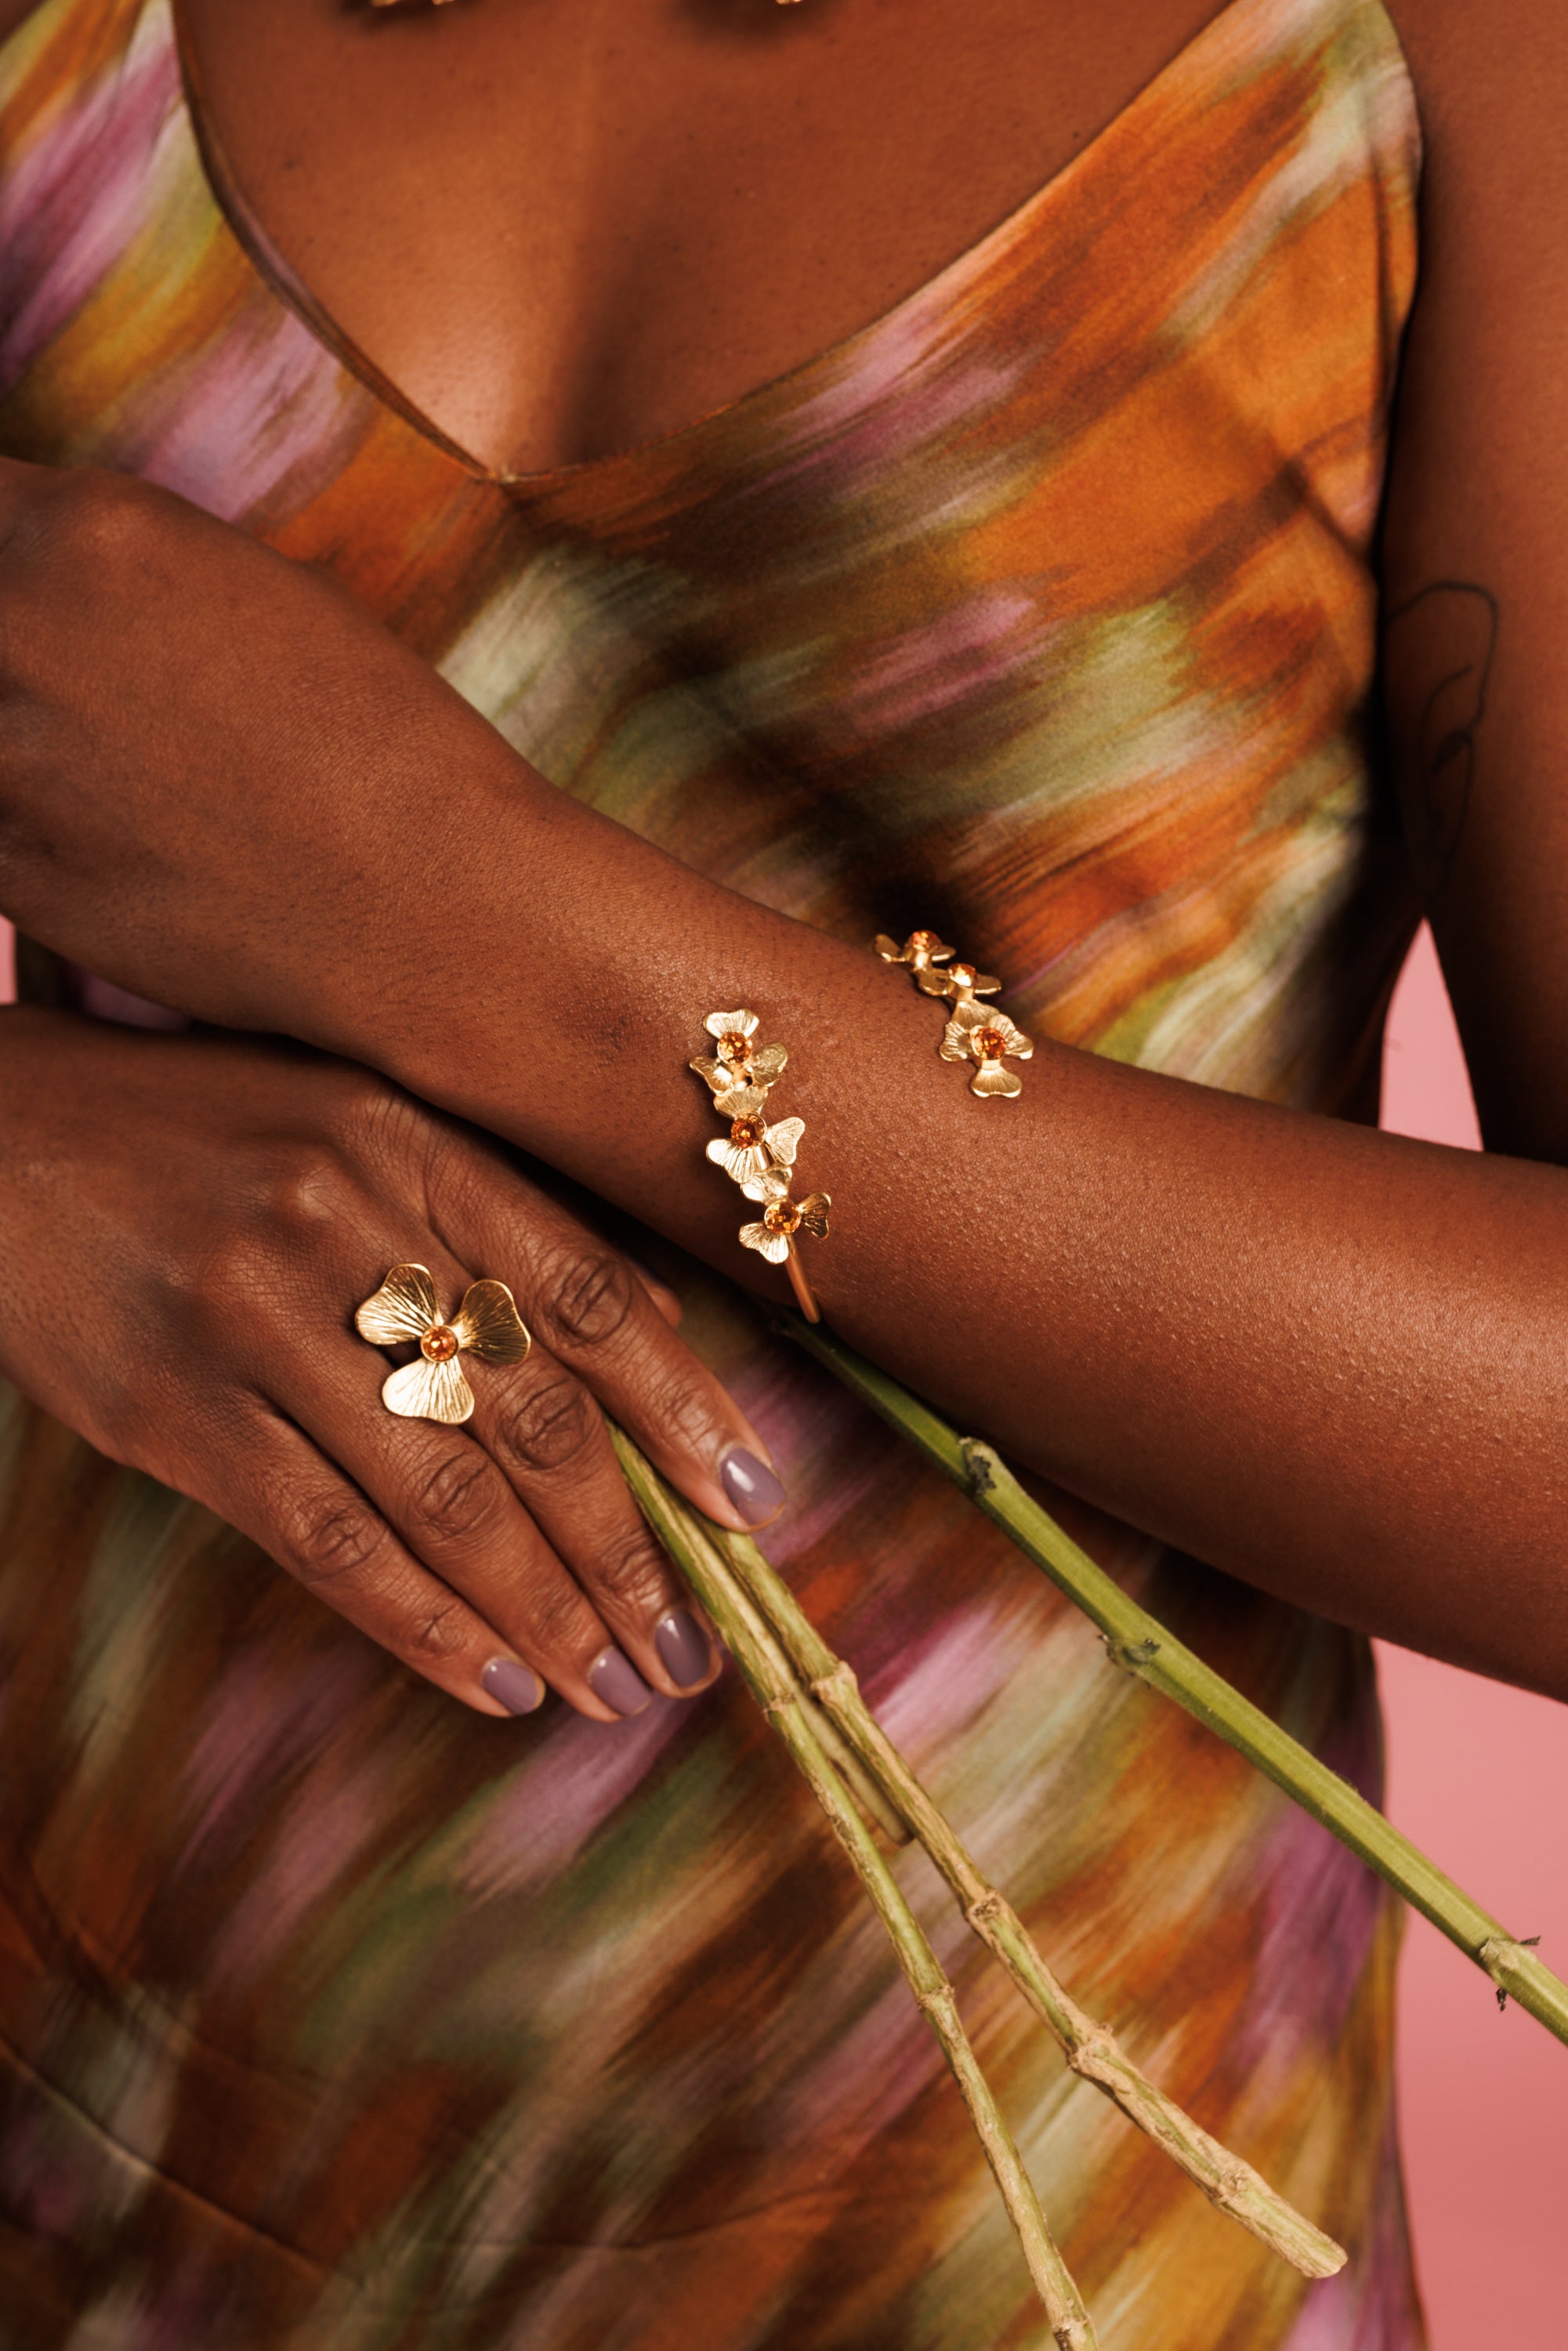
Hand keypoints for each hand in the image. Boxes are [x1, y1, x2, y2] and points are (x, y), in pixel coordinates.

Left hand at [0, 459, 541, 1045]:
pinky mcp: (4, 873)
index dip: (5, 549)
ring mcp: (0, 759)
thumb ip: (107, 561)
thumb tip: (30, 568)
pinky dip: (27, 827)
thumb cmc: (382, 745)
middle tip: (100, 702)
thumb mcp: (249, 585)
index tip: (36, 594)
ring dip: (22, 744)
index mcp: (91, 529)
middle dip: (13, 648)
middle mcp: (20, 628)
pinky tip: (123, 841)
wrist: (431, 907)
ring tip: (123, 775)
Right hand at [0, 1009, 785, 1719]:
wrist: (4, 1132)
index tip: (753, 1506)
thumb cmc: (214, 1131)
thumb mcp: (363, 1122)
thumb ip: (500, 1218)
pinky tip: (494, 1682)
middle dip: (626, 1551)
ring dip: (545, 1611)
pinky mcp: (171, 1414)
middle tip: (689, 1648)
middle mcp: (342, 1224)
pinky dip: (422, 1626)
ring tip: (614, 1687)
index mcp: (412, 1142)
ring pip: (438, 1499)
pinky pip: (325, 1543)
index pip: (586, 1295)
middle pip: (527, 1416)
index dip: (684, 1409)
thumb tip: (666, 1332)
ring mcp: (251, 1321)